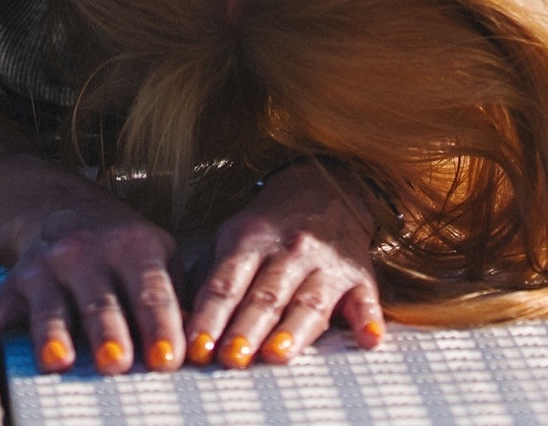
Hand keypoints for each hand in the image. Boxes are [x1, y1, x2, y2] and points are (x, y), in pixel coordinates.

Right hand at [0, 201, 183, 373]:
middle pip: (100, 300)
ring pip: (51, 305)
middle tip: (116, 363)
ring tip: (58, 360)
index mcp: (135, 248)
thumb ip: (179, 298)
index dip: (160, 325)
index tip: (168, 358)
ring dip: (53, 333)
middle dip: (108, 332)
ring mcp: (49, 267)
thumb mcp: (160, 256)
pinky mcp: (17, 281)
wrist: (67, 209)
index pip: (151, 292)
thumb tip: (203, 344)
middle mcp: (89, 254)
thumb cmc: (125, 248)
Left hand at [186, 161, 385, 366]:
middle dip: (247, 328)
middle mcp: (289, 250)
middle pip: (265, 295)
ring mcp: (326, 263)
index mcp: (250, 241)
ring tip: (277, 355)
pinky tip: (368, 338)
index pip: (226, 284)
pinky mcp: (360, 275)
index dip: (210, 317)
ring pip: (308, 301)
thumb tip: (179, 321)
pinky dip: (368, 318)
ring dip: (293, 330)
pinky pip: (365, 298)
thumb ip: (207, 278)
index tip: (196, 347)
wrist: (323, 189)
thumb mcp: (230, 238)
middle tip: (230, 358)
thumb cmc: (267, 229)